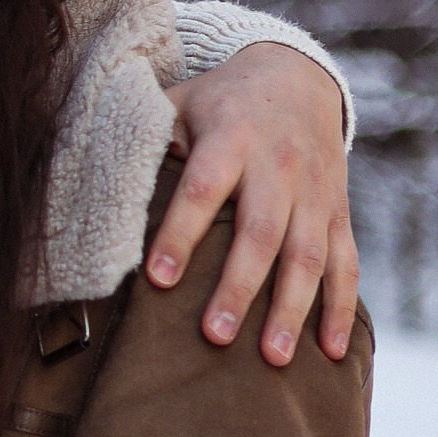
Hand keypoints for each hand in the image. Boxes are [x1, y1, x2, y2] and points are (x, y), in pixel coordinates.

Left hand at [150, 41, 356, 363]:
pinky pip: (344, 263)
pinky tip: (329, 353)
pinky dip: (341, 309)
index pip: (202, 190)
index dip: (180, 233)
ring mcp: (314, 193)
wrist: (299, 78)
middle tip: (215, 336)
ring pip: (307, 256)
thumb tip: (94, 180)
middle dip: (238, 287)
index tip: (156, 278)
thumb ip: (146, 136)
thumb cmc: (220, 102)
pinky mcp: (338, 213)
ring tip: (271, 359)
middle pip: (260, 233)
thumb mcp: (181, 102)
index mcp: (231, 139)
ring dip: (292, 309)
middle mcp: (278, 166)